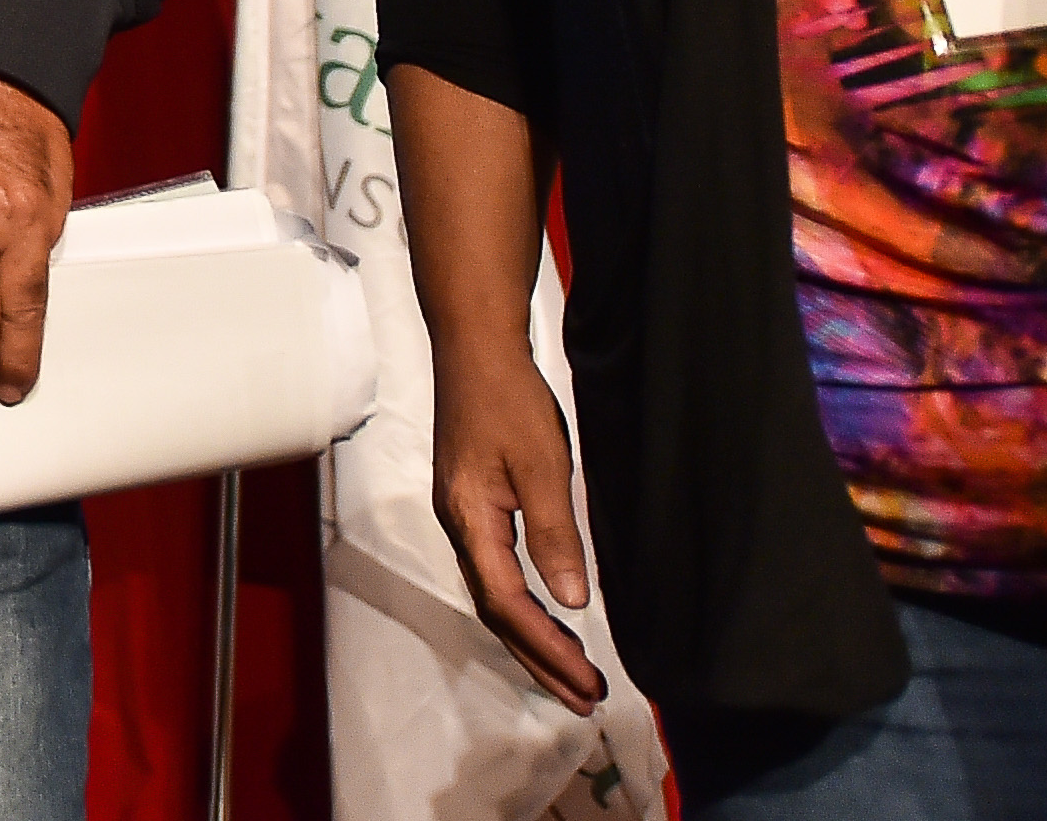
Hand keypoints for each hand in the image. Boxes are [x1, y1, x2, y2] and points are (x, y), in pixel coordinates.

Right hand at [430, 346, 608, 711]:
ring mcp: (463, 516)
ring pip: (495, 595)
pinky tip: (549, 616)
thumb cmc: (507, 400)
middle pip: (495, 612)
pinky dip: (525, 608)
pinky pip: (496, 573)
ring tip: (574, 673)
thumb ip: (554, 535)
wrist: (473, 348)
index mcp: (469, 520)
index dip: (546, 648)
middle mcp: (459, 526)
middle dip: (539, 660)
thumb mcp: (542, 466)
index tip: (587, 681)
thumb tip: (572, 602)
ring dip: (533, 639)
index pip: (507, 603)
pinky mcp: (473, 504)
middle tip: (585, 699)